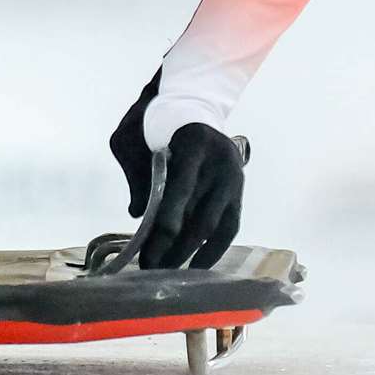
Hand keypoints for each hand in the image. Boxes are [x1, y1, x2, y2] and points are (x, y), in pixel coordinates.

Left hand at [110, 71, 245, 268]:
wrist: (192, 103)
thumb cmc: (156, 122)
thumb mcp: (135, 136)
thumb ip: (136, 171)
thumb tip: (137, 215)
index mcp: (194, 142)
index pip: (183, 184)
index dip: (170, 217)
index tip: (155, 244)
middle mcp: (220, 161)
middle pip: (199, 212)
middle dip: (174, 245)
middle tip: (150, 266)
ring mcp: (234, 177)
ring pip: (215, 225)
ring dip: (190, 253)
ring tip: (167, 271)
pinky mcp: (239, 189)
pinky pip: (230, 227)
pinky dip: (213, 249)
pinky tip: (196, 267)